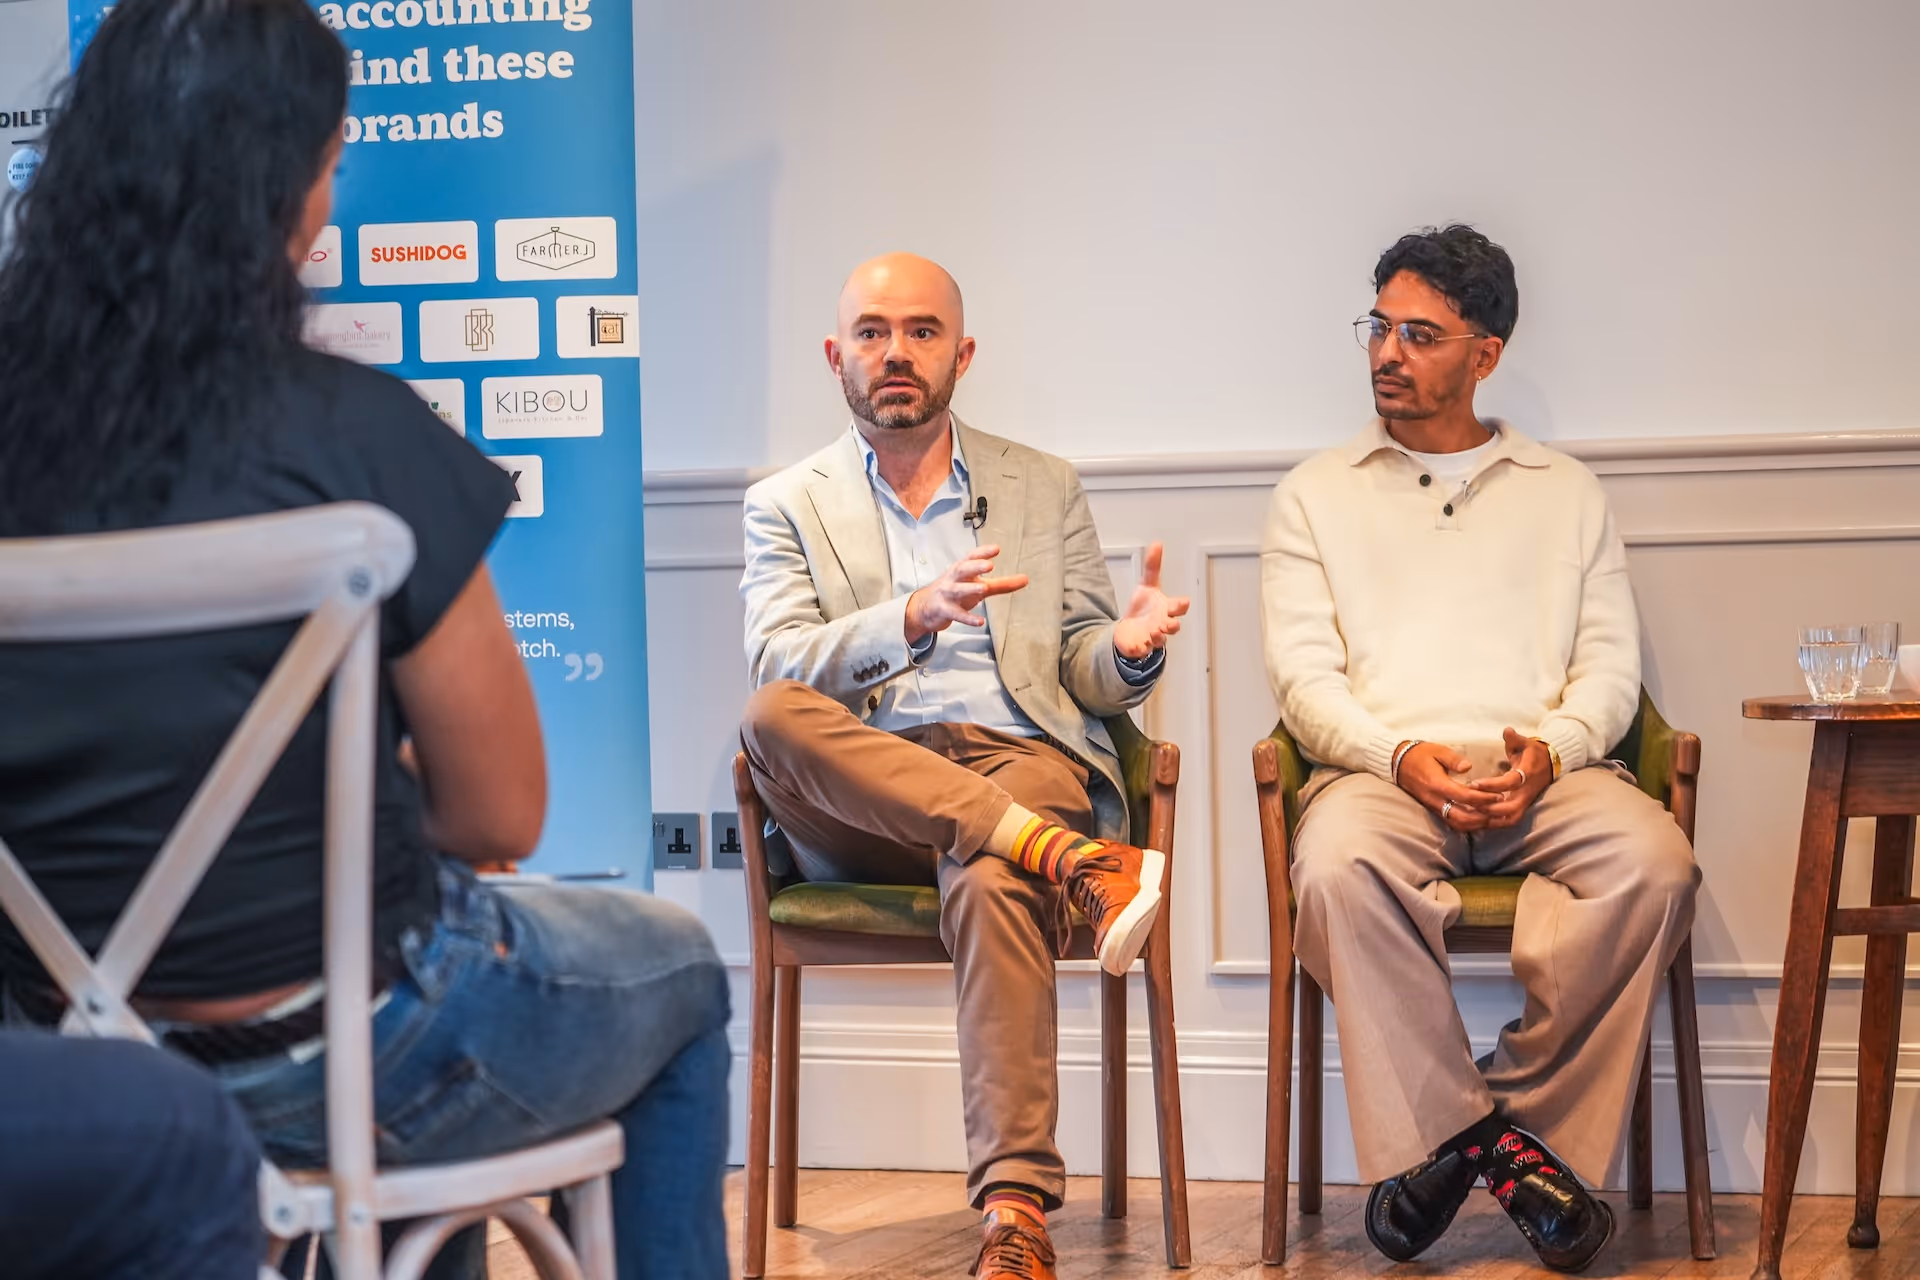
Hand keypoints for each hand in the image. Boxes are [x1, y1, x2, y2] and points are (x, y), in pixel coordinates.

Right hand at [904, 544, 1028, 642]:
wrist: (926, 608)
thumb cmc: (955, 592)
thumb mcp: (978, 585)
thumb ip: (1002, 584)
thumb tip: (1025, 579)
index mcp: (962, 570)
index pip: (971, 557)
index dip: (983, 553)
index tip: (996, 549)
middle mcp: (953, 579)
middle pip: (962, 569)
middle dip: (975, 566)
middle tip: (989, 565)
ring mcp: (947, 594)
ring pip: (958, 590)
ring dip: (970, 589)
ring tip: (983, 588)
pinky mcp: (944, 610)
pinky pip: (956, 614)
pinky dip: (967, 618)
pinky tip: (979, 621)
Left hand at [1112, 542, 1191, 659]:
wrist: (1129, 629)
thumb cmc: (1143, 608)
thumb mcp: (1146, 584)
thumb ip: (1152, 566)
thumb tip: (1157, 544)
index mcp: (1166, 609)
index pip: (1179, 607)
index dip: (1182, 604)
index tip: (1184, 601)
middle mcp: (1162, 624)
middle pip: (1173, 626)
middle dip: (1173, 625)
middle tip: (1170, 622)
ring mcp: (1153, 637)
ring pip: (1160, 641)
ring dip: (1159, 637)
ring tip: (1154, 631)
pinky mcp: (1141, 647)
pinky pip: (1143, 650)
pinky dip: (1141, 648)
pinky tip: (1138, 644)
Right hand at [1396, 742, 1499, 832]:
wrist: (1398, 763)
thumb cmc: (1420, 754)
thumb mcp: (1437, 750)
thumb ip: (1453, 759)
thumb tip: (1468, 766)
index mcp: (1437, 783)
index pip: (1464, 797)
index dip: (1483, 798)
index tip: (1499, 795)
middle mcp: (1435, 799)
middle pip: (1461, 817)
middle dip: (1482, 817)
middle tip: (1498, 811)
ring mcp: (1433, 806)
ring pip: (1456, 823)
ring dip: (1475, 824)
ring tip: (1492, 818)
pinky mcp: (1433, 809)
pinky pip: (1451, 822)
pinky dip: (1467, 824)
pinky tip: (1478, 820)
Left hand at [1467, 728, 1555, 828]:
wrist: (1550, 764)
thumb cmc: (1533, 752)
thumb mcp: (1525, 742)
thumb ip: (1514, 738)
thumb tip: (1507, 730)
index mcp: (1526, 774)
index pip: (1510, 783)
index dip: (1492, 785)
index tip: (1474, 783)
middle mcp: (1526, 791)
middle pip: (1510, 808)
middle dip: (1488, 808)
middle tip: (1468, 804)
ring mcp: (1525, 802)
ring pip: (1510, 818)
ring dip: (1491, 819)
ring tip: (1471, 815)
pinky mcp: (1522, 807)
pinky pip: (1510, 820)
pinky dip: (1495, 823)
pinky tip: (1479, 822)